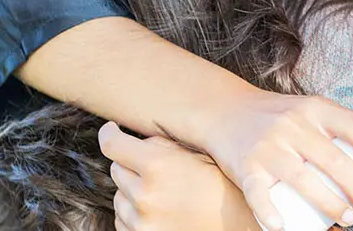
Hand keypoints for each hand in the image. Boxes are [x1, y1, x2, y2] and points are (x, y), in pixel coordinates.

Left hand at [99, 122, 260, 230]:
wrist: (242, 227)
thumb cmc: (225, 189)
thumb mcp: (199, 156)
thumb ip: (163, 146)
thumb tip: (136, 140)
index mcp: (158, 167)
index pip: (112, 145)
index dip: (110, 134)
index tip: (111, 131)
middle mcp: (145, 196)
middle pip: (116, 170)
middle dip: (131, 165)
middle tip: (155, 169)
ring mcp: (142, 224)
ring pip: (119, 198)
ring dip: (132, 192)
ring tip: (162, 194)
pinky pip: (123, 222)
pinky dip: (134, 215)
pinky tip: (159, 212)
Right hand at [195, 90, 352, 229]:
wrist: (224, 110)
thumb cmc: (275, 117)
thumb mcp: (306, 110)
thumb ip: (333, 133)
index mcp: (314, 109)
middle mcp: (293, 125)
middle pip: (336, 162)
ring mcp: (269, 146)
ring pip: (305, 180)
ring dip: (332, 205)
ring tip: (347, 219)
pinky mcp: (246, 167)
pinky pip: (259, 194)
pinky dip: (270, 213)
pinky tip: (283, 226)